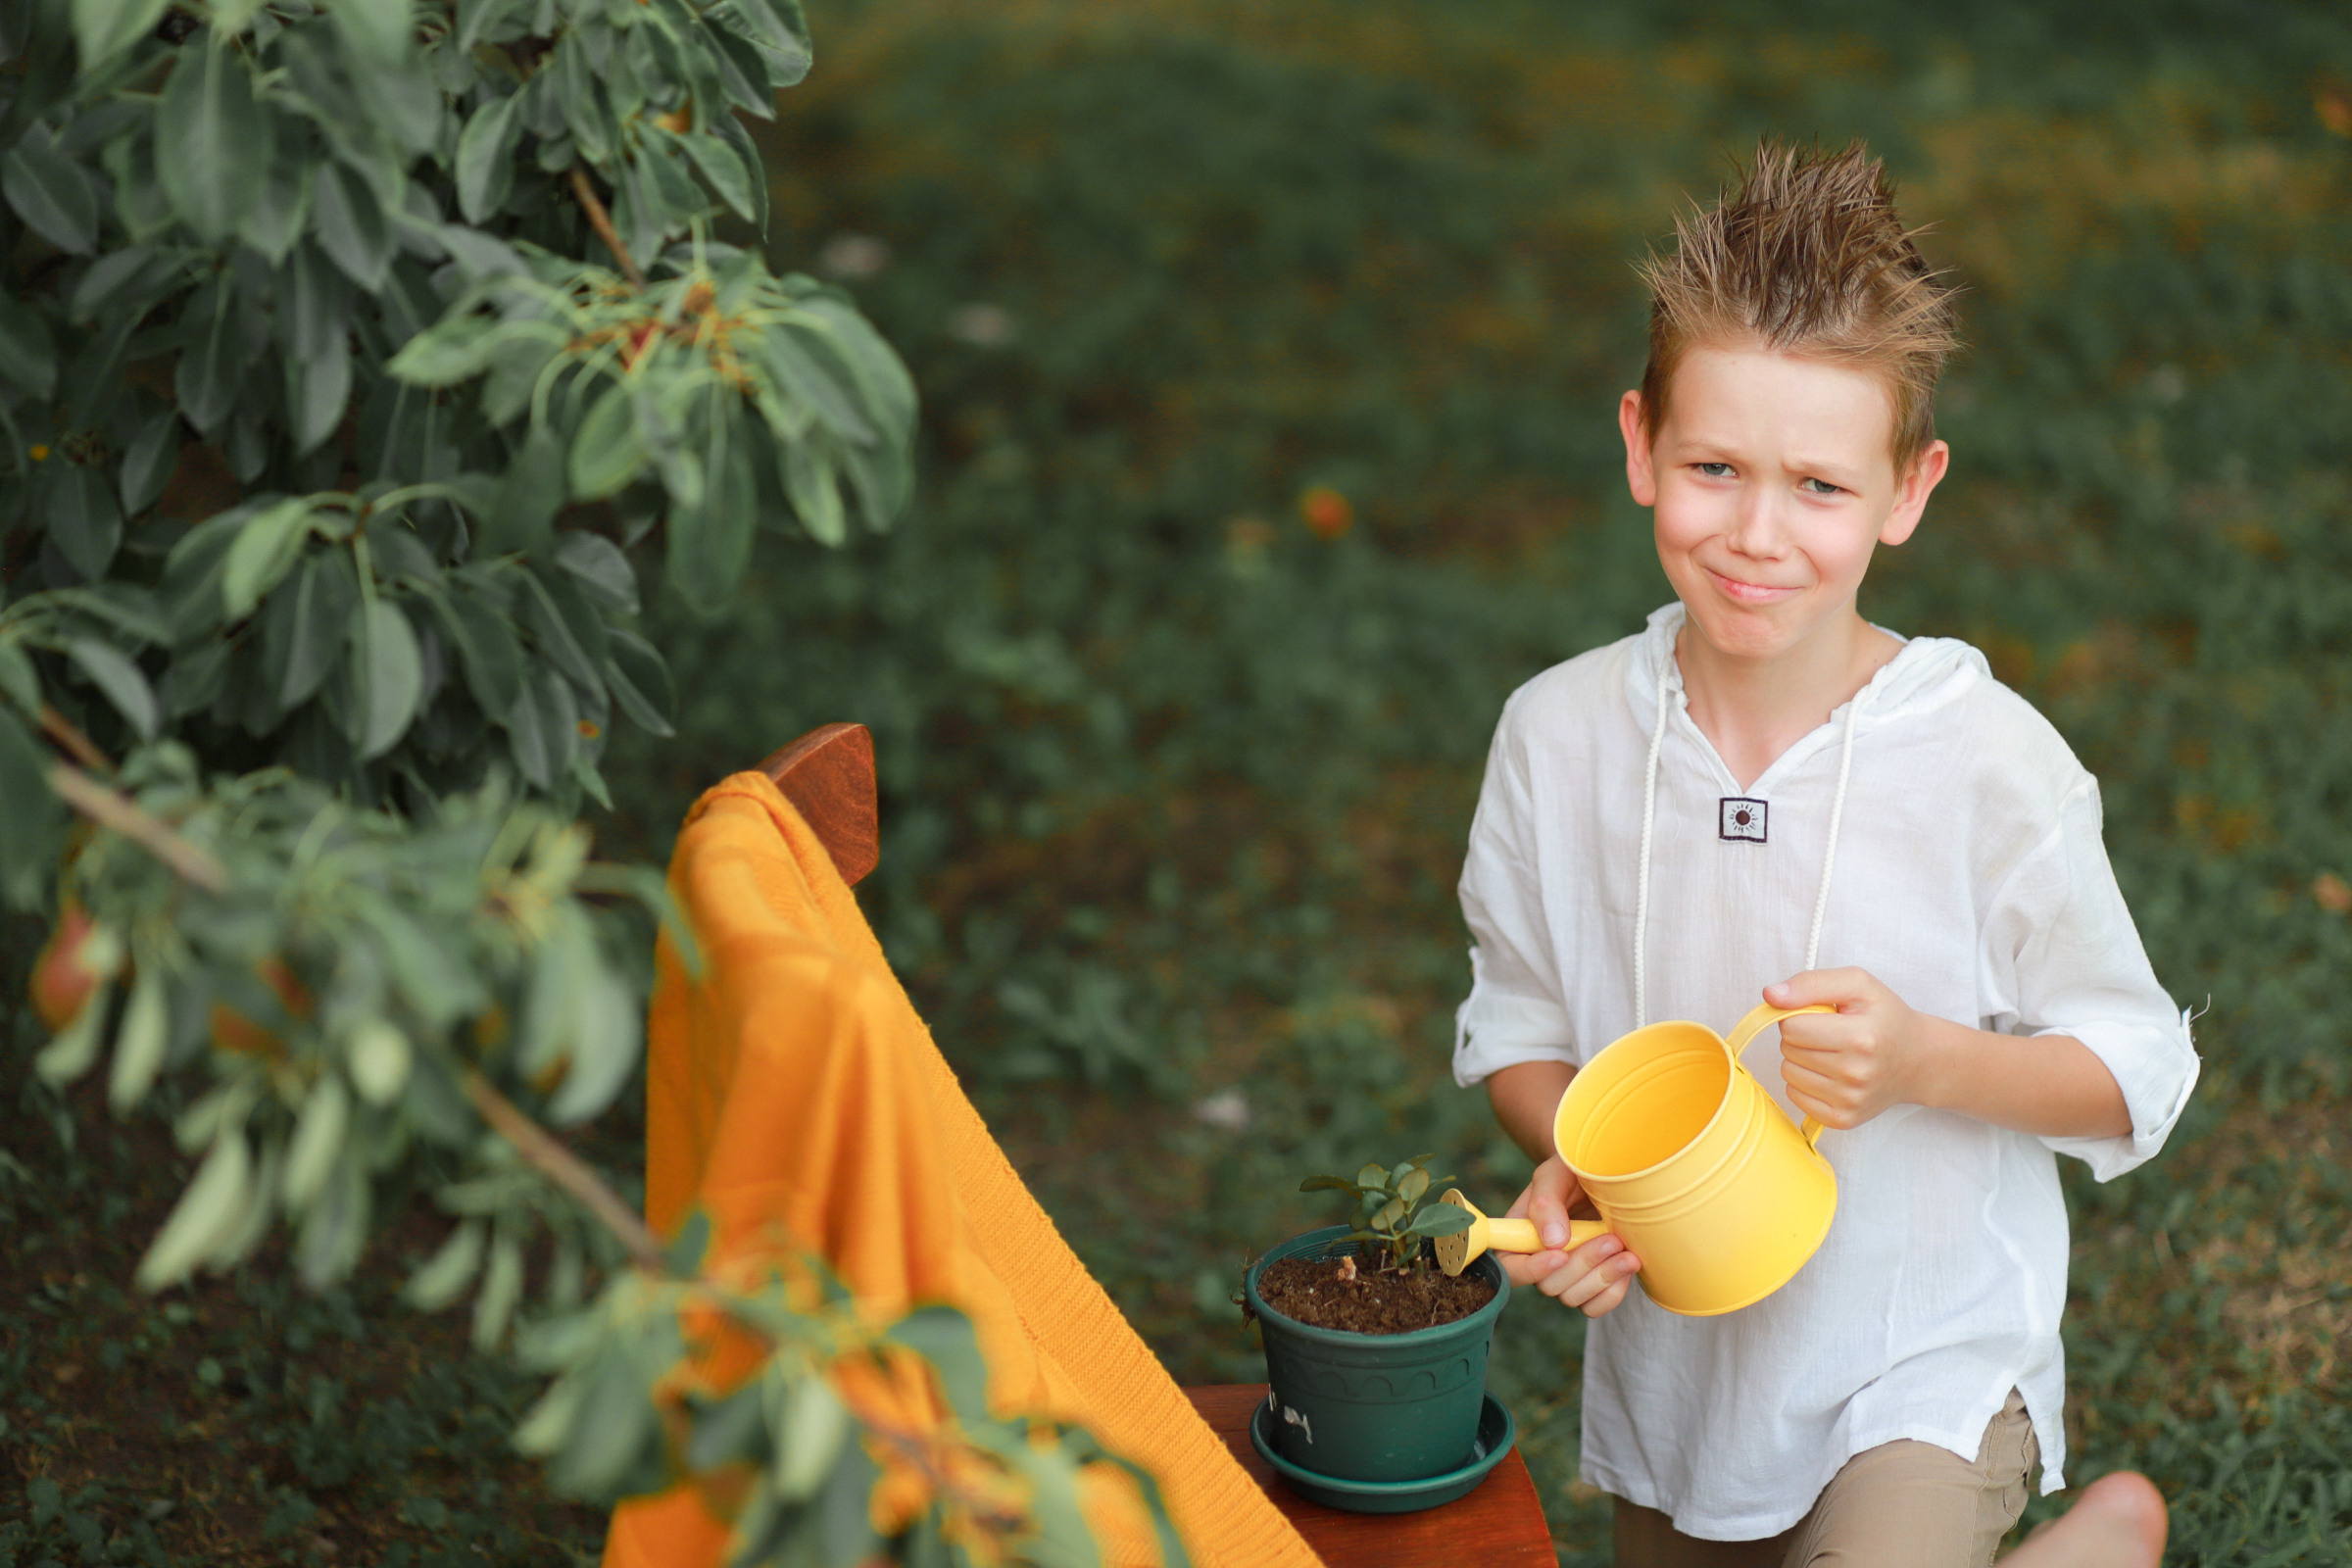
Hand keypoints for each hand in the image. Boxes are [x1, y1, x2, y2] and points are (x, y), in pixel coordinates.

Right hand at [1501, 1157, 1640, 1317]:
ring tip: (1625, 1250)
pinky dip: (1614, 1291)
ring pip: (1573, 1298)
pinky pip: (1596, 1306)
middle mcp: (1540, 1261)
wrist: (1606, 1176)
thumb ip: (1546, 1203)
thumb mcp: (1555, 1175)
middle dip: (1582, 1264)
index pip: (1509, 1268)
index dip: (1530, 1269)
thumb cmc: (1572, 1171)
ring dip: (1602, 1277)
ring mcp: (1567, 1276)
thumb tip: (1553, 1242)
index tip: (1559, 1255)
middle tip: (1610, 1238)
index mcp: (1520, 1236)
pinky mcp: (1592, 1286)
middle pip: (1548, 1285)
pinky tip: (1627, 1263)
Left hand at [1766, 968, 1935, 1129]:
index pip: (1792, 1027)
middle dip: (1801, 1037)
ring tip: (1832, 1053)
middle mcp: (1856, 1074)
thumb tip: (1770, 995)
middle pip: (1788, 1050)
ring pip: (1788, 1073)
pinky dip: (1805, 1082)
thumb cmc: (1885, 1018)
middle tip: (1831, 1034)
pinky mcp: (1843, 1119)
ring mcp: (1850, 1101)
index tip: (1823, 1016)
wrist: (1918, 1060)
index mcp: (1861, 1037)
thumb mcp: (1857, 985)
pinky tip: (1831, 1074)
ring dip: (1802, 1059)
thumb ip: (1811, 983)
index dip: (1800, 1016)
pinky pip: (1794, 1096)